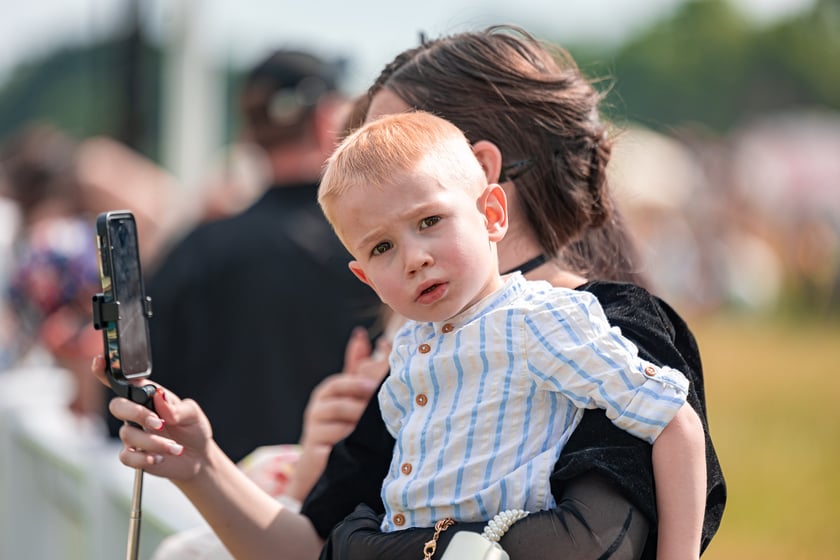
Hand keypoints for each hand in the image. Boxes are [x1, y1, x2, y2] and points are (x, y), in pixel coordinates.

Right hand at [91, 354, 213, 481]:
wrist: (198, 456)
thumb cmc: (193, 428)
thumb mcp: (192, 414)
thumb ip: (176, 407)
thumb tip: (160, 398)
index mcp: (148, 396)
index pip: (124, 381)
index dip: (107, 370)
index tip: (101, 361)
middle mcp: (136, 413)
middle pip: (117, 406)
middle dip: (136, 414)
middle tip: (159, 424)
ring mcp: (133, 434)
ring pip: (127, 434)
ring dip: (154, 442)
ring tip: (175, 447)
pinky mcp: (133, 454)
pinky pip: (126, 456)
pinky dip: (144, 458)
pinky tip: (161, 457)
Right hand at [284, 327, 388, 500]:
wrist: (321, 470)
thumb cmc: (342, 429)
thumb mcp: (350, 397)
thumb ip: (356, 366)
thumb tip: (361, 334)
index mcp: (327, 392)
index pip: (341, 381)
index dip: (360, 383)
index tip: (378, 388)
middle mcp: (317, 408)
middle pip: (342, 399)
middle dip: (366, 402)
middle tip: (386, 405)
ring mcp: (314, 429)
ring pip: (343, 419)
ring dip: (362, 423)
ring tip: (381, 427)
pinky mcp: (314, 450)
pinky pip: (337, 440)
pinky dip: (352, 441)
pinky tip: (367, 443)